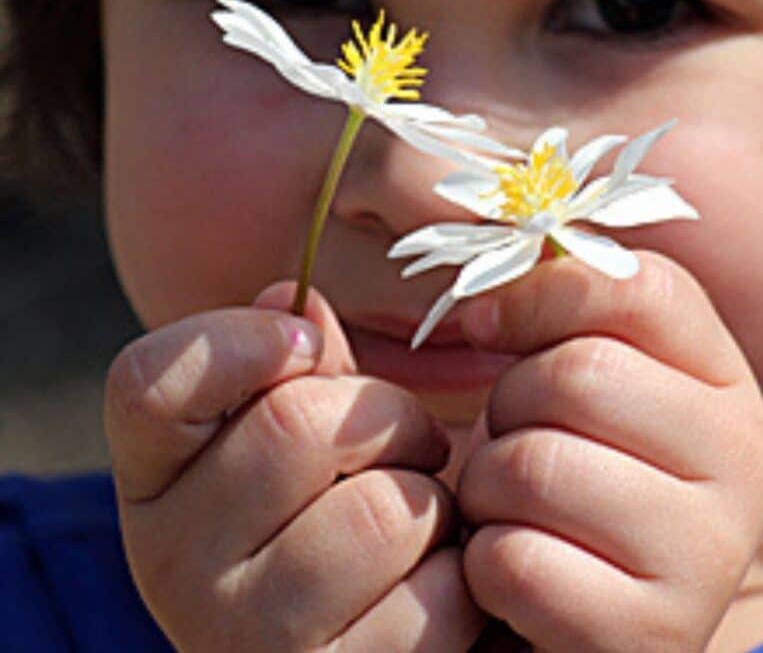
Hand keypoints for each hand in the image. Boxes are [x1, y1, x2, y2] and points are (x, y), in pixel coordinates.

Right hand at [104, 281, 485, 651]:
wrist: (371, 640)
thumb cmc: (336, 504)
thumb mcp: (305, 428)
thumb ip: (298, 360)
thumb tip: (293, 297)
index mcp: (157, 477)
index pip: (150, 380)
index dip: (244, 340)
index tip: (307, 344)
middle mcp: (172, 561)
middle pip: (295, 426)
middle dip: (392, 416)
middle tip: (412, 443)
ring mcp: (240, 638)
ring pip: (380, 513)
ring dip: (433, 499)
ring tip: (421, 518)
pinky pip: (433, 596)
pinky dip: (458, 576)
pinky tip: (432, 584)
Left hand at [456, 252, 762, 652]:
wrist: (584, 617)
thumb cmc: (573, 474)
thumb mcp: (584, 382)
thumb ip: (562, 310)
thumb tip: (489, 282)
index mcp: (726, 379)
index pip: (641, 287)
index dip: (542, 293)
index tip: (490, 323)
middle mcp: (744, 457)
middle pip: (578, 373)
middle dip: (507, 404)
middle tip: (512, 439)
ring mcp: (713, 554)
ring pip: (536, 465)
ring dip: (486, 488)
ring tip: (512, 508)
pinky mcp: (657, 634)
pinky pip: (517, 563)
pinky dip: (485, 565)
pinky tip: (515, 574)